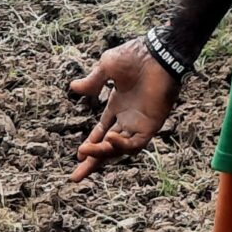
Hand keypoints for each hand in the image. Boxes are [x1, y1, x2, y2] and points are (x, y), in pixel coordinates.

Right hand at [65, 41, 182, 181]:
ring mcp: (140, 122)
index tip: (78, 157)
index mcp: (118, 106)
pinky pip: (136, 143)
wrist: (157, 54)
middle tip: (76, 177)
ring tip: (85, 153)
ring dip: (102, 153)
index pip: (102, 131)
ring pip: (119, 148)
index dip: (90, 144)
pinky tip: (109, 139)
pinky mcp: (152, 125)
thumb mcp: (106, 67)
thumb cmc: (135, 57)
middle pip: (108, 146)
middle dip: (93, 161)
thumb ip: (92, 82)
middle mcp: (129, 118)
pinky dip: (122, 145)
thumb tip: (73, 88)